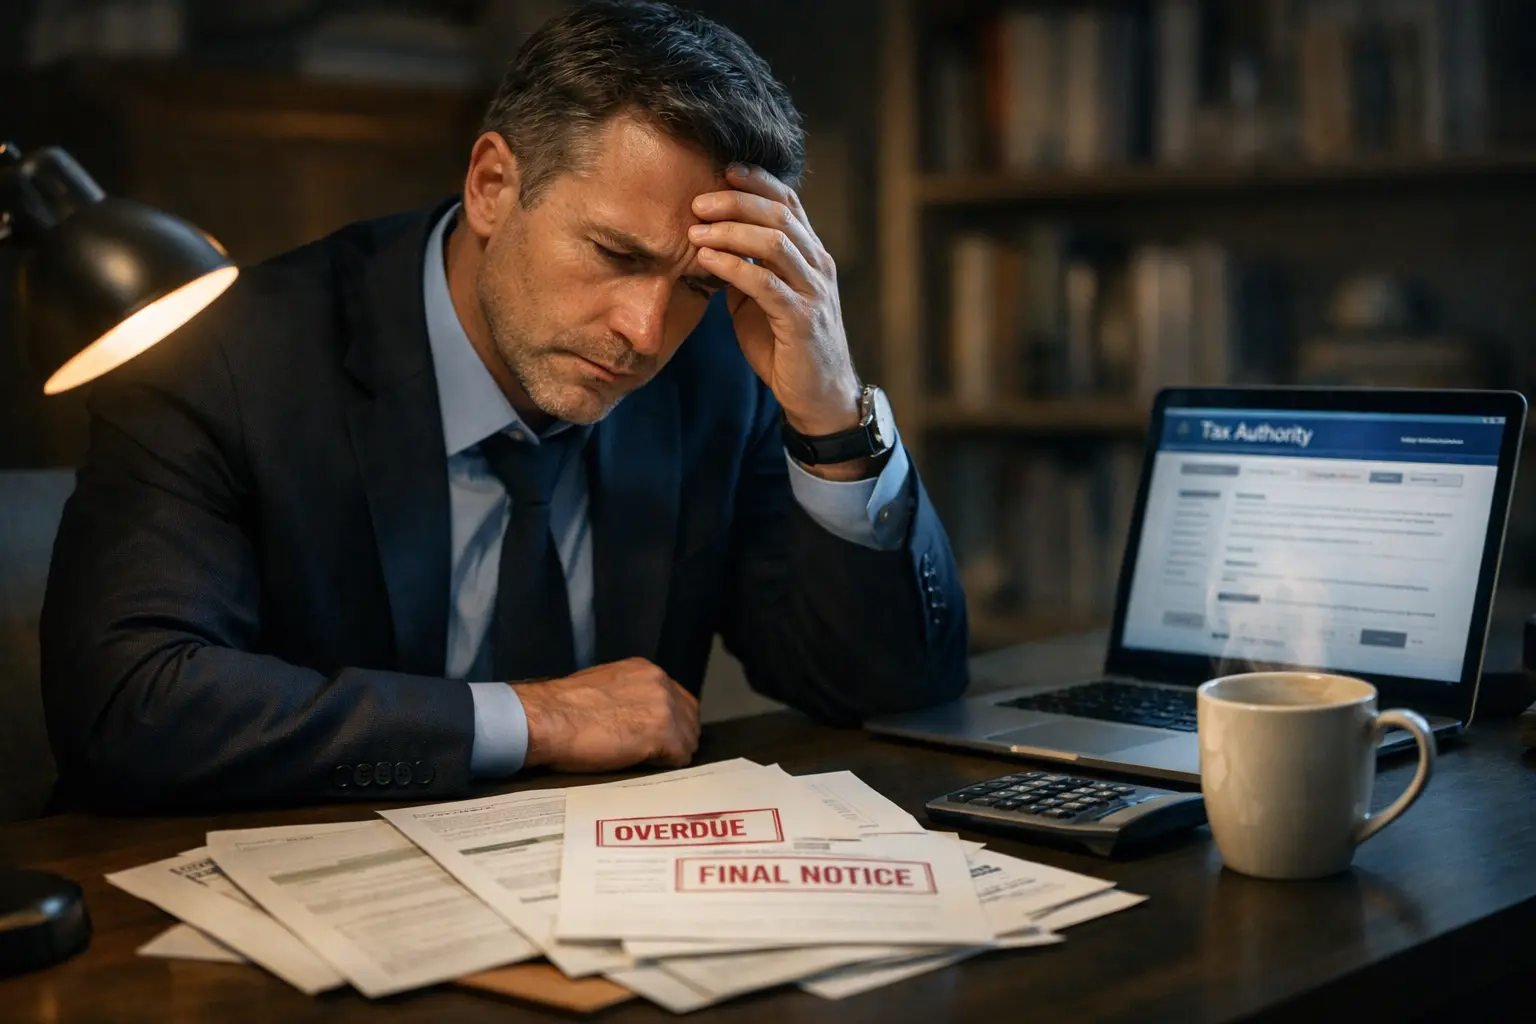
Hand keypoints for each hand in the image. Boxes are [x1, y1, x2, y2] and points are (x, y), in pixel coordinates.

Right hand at [513, 658, 699, 771]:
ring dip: (673, 753)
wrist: (548, 719)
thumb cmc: (562, 709)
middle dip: (678, 737)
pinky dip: (667, 765)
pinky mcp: (662, 733)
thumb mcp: (603, 687)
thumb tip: (634, 715)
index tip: (659, 737)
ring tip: (650, 764)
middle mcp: (661, 683)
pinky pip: (680, 757)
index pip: (677, 698)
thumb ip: (627, 695)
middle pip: (690, 717)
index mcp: (646, 670)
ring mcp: (664, 708)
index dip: (671, 721)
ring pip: (688, 738)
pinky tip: (647, 767)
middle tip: (659, 756)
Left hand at [689, 165, 869, 479]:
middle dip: (735, 200)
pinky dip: (732, 267)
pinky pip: (766, 283)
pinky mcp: (801, 320)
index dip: (757, 180)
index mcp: (810, 255)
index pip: (788, 202)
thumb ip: (743, 271)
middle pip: (779, 213)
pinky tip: (707, 261)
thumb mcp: (761, 301)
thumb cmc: (786, 347)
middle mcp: (817, 265)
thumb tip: (709, 245)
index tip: (721, 168)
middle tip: (697, 201)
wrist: (818, 396)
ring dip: (730, 230)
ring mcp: (813, 291)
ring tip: (695, 230)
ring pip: (774, 242)